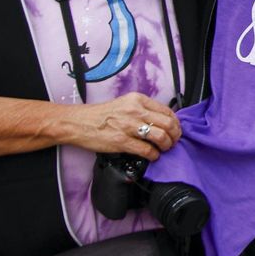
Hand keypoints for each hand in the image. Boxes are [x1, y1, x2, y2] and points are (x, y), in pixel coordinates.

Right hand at [62, 93, 180, 162]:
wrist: (78, 123)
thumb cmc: (101, 115)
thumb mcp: (125, 104)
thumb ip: (143, 110)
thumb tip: (163, 122)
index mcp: (138, 100)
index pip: (167, 111)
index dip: (175, 123)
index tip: (175, 130)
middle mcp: (135, 111)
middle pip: (168, 124)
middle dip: (175, 135)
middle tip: (173, 142)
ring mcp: (128, 126)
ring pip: (161, 136)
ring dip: (167, 146)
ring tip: (163, 149)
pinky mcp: (121, 141)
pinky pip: (147, 150)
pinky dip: (154, 155)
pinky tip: (152, 156)